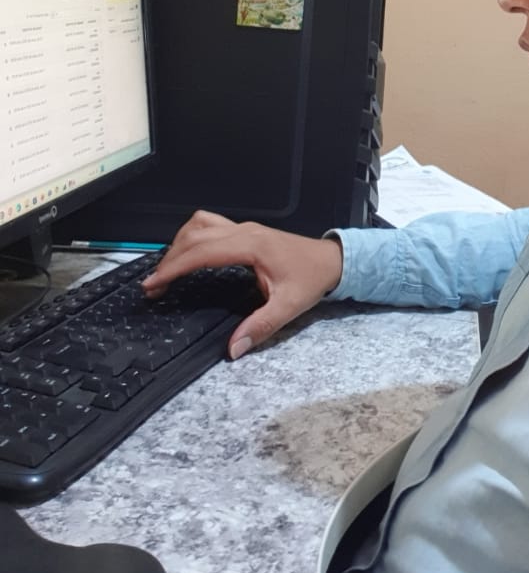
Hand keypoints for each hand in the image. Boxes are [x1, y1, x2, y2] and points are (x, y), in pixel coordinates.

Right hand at [141, 210, 343, 358]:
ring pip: (200, 224)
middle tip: (153, 286)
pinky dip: (192, 239)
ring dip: (179, 244)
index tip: (153, 284)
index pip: (202, 252)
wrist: (331, 260)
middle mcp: (244, 231)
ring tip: (166, 271)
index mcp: (251, 246)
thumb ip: (260, 326)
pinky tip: (187, 257)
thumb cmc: (311, 279)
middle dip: (170, 259)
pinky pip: (210, 226)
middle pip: (195, 235)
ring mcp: (244, 228)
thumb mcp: (289, 306)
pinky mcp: (245, 232)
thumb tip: (233, 349)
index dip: (174, 267)